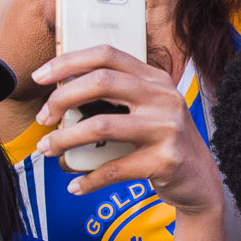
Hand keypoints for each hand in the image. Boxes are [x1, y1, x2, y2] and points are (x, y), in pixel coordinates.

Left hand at [31, 45, 229, 212]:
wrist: (200, 179)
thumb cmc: (164, 141)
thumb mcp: (149, 108)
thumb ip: (118, 95)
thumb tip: (62, 94)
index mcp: (155, 79)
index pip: (107, 55)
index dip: (69, 62)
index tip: (40, 76)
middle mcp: (163, 98)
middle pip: (101, 83)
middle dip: (61, 98)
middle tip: (43, 117)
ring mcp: (166, 128)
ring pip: (101, 126)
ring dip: (65, 139)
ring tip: (47, 148)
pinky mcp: (165, 160)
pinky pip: (114, 168)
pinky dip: (88, 179)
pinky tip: (75, 185)